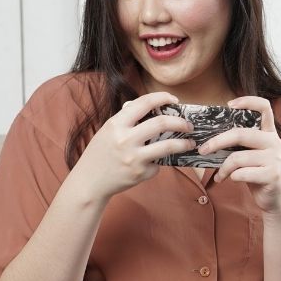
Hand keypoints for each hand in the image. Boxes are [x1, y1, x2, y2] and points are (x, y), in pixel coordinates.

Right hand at [72, 92, 195, 201]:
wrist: (89, 182)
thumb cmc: (100, 153)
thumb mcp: (108, 130)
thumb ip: (127, 118)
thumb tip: (150, 105)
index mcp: (116, 124)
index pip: (144, 102)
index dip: (163, 97)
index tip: (174, 100)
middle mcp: (125, 139)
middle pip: (162, 123)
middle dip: (180, 122)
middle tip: (189, 125)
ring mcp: (133, 157)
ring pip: (168, 146)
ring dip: (184, 144)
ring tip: (191, 143)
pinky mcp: (140, 173)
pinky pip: (158, 164)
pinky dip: (159, 163)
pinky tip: (154, 164)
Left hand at [198, 96, 280, 214]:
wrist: (276, 199)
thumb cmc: (258, 173)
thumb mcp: (253, 154)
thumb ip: (241, 143)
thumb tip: (210, 137)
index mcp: (269, 133)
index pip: (264, 107)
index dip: (247, 101)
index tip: (229, 105)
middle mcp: (274, 142)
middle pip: (240, 134)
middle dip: (217, 142)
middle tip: (203, 150)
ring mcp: (275, 159)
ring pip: (238, 157)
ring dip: (223, 167)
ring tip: (219, 174)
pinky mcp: (272, 175)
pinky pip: (241, 173)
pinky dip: (230, 177)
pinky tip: (227, 180)